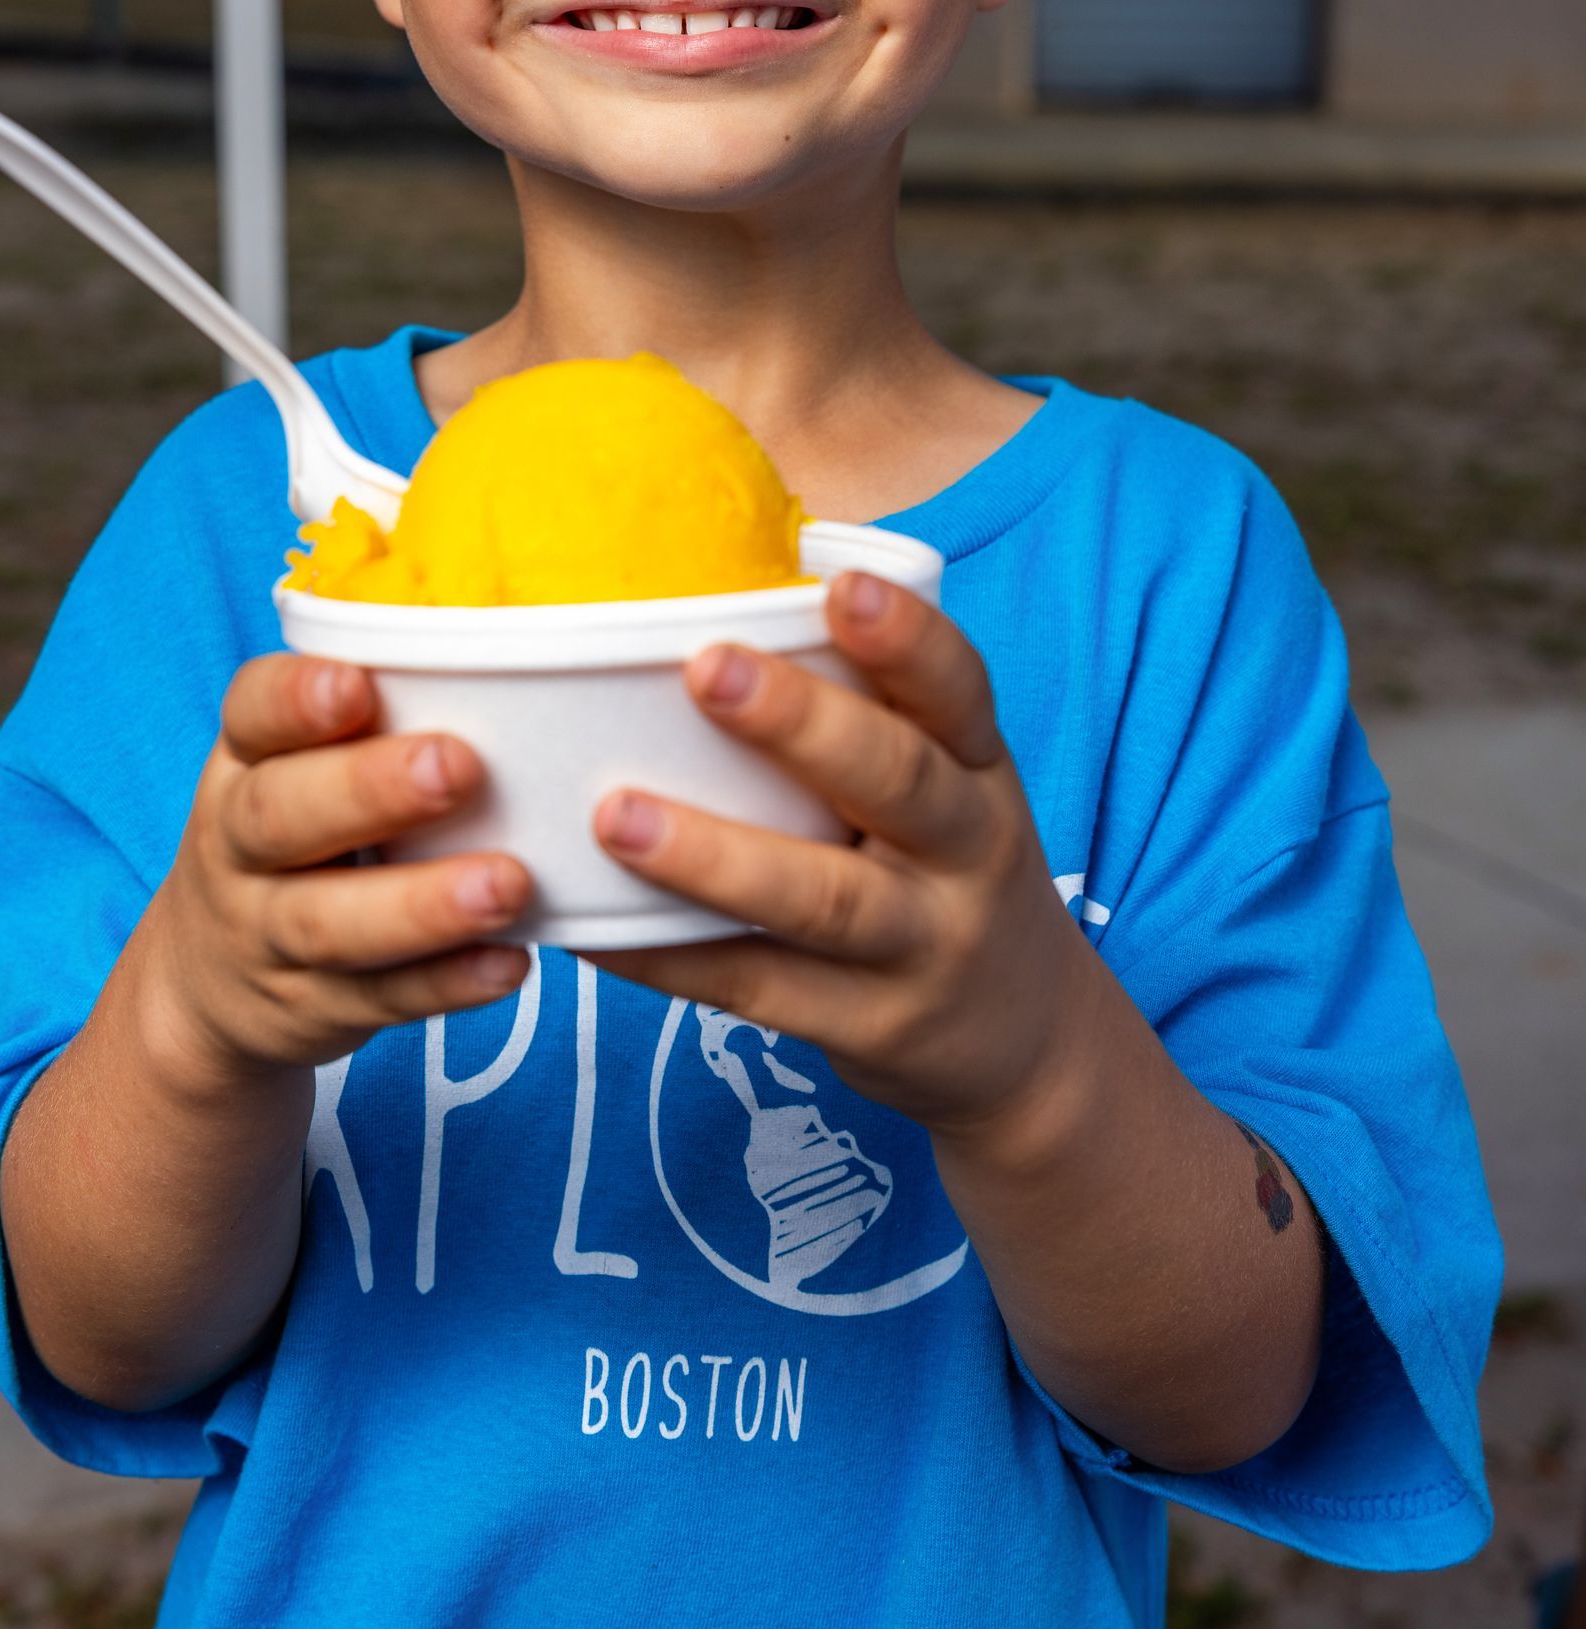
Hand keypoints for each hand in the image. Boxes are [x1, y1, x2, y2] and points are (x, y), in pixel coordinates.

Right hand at [140, 652, 531, 1086]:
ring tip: (508, 883)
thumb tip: (499, 631)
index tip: (356, 684)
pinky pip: (379, 999)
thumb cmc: (296, 834)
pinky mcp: (313, 1007)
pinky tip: (508, 962)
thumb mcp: (293, 765)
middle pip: (280, 815)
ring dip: (422, 903)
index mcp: (244, 762)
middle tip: (458, 766)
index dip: (296, 700)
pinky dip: (445, 985)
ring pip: (329, 920)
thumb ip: (376, 711)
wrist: (206, 984)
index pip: (252, 714)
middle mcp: (239, 844)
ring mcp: (267, 934)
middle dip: (369, 789)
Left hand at [591, 573, 1095, 1142]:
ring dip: (714, 857)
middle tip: (705, 669)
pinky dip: (674, 959)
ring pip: (821, 899)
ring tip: (617, 816)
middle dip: (800, 723)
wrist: (1028, 1043)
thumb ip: (872, 717)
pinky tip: (600, 928)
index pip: (959, 690)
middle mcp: (969, 852)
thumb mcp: (953, 790)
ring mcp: (924, 946)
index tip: (841, 585)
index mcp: (981, 770)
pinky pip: (761, 989)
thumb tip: (713, 599)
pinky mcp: (871, 1026)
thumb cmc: (946, 875)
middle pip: (897, 781)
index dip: (906, 638)